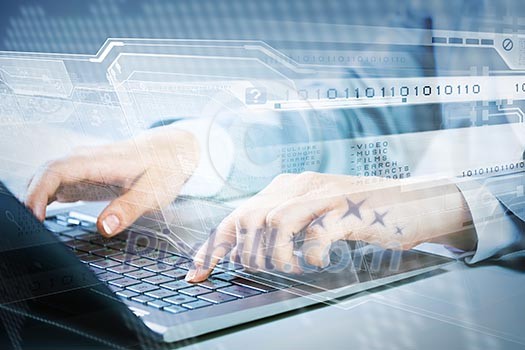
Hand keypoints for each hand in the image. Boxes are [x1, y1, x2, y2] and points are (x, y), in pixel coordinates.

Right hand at [25, 126, 198, 236]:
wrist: (171, 150)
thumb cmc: (165, 168)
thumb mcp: (155, 191)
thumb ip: (129, 208)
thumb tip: (104, 226)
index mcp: (101, 160)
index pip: (57, 170)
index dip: (38, 191)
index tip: (33, 215)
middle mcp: (86, 160)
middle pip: (45, 174)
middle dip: (29, 199)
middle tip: (27, 230)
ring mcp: (83, 167)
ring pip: (47, 178)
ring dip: (34, 199)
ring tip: (31, 228)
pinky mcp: (84, 176)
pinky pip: (56, 184)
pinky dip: (44, 199)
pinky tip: (40, 217)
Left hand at [186, 172, 475, 281]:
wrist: (416, 203)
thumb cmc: (364, 214)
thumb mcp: (318, 214)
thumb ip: (286, 223)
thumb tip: (249, 249)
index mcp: (290, 187)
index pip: (239, 215)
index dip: (213, 246)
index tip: (196, 274)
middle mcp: (303, 186)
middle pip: (251, 218)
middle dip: (248, 254)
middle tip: (267, 269)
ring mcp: (326, 196)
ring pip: (276, 222)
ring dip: (276, 254)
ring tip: (290, 266)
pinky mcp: (351, 211)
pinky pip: (317, 233)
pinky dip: (311, 253)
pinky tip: (320, 261)